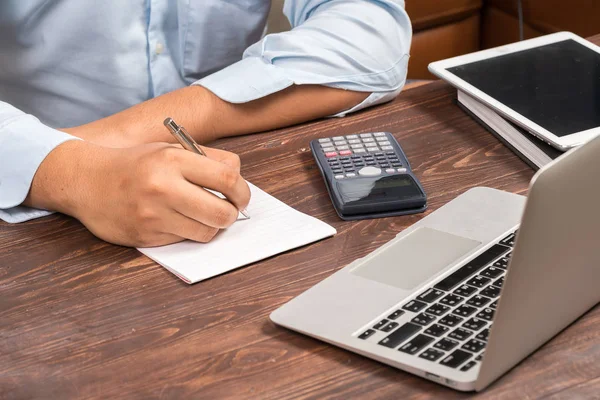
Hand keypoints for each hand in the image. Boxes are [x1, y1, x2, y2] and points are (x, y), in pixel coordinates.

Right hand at [25, 140, 250, 246]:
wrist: (87, 181)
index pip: (227, 178)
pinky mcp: (146, 236)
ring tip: (203, 216)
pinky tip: (177, 220)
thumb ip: (208, 159)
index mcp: (173, 160)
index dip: (243, 191)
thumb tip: (239, 177)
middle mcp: (164, 188)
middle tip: (228, 211)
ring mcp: (154, 215)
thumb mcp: (169, 149)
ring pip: (206, 232)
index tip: (242, 197)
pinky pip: (184, 240)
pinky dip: (188, 232)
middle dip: (232, 214)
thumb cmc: (135, 164)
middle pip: (222, 212)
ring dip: (212, 226)